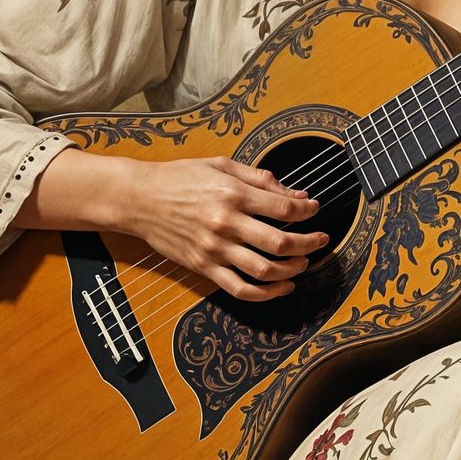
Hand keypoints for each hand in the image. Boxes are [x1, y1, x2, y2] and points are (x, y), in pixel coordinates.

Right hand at [118, 155, 328, 301]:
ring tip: (303, 263)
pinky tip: (282, 287)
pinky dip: (267, 294)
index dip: (307, 211)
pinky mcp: (204, 267)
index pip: (284, 208)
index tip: (314, 210)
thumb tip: (297, 193)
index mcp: (233, 194)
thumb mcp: (222, 166)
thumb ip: (261, 179)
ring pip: (265, 270)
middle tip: (321, 240)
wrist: (139, 199)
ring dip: (293, 270)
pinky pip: (240, 289)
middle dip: (309, 244)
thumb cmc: (180, 178)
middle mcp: (226, 223)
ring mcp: (214, 249)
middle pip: (280, 243)